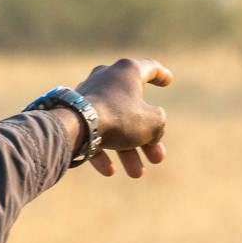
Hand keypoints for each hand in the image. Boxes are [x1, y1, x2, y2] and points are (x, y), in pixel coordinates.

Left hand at [75, 57, 170, 178]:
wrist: (76, 126)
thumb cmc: (119, 117)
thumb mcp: (153, 122)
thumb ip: (158, 123)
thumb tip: (150, 131)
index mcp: (127, 72)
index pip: (150, 68)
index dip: (162, 75)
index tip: (168, 81)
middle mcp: (106, 79)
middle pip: (133, 109)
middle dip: (147, 138)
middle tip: (157, 158)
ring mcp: (88, 96)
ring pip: (114, 125)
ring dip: (127, 151)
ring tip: (136, 173)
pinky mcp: (73, 113)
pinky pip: (93, 133)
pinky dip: (102, 151)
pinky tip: (109, 170)